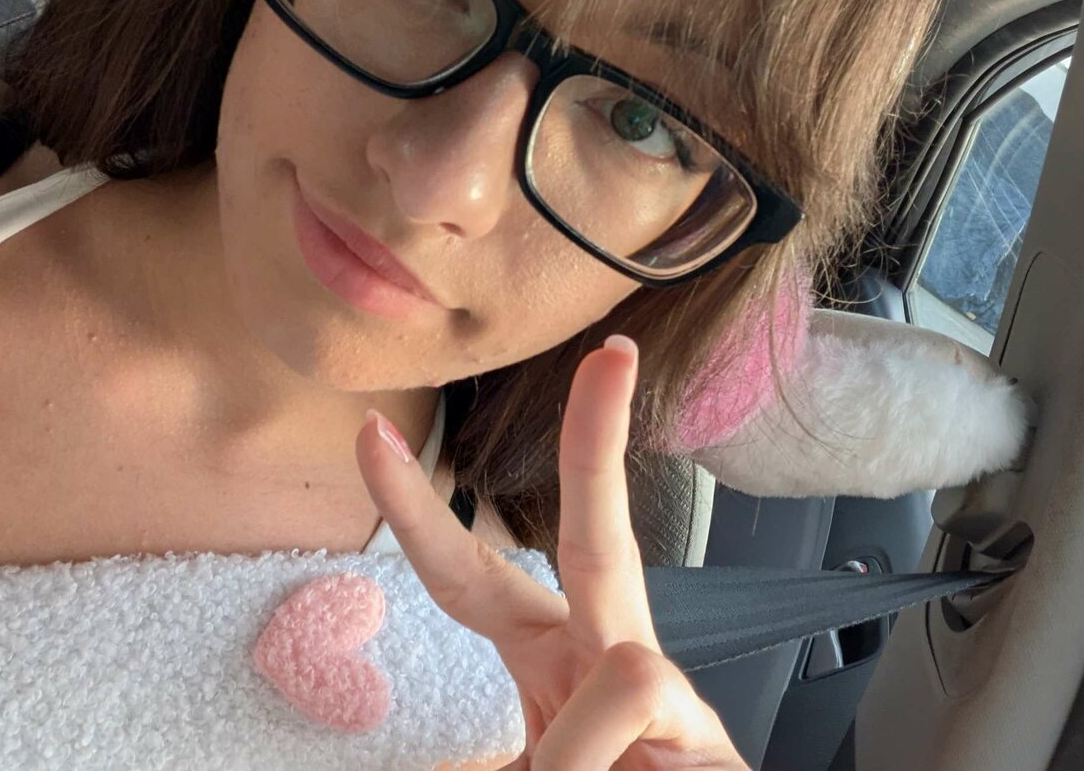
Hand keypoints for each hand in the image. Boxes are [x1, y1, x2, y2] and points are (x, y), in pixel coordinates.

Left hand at [357, 335, 746, 769]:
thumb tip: (430, 767)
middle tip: (609, 354)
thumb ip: (476, 761)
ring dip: (573, 754)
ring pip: (626, 666)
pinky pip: (639, 708)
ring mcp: (669, 694)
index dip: (417, 511)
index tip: (372, 436)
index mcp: (547, 661)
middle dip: (599, 442)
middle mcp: (607, 657)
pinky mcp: (712, 733)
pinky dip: (590, 756)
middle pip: (597, 535)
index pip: (468, 577)